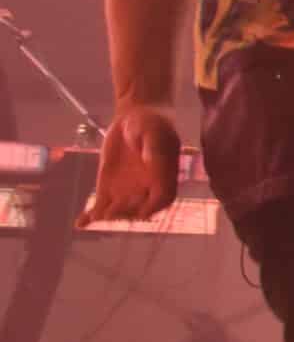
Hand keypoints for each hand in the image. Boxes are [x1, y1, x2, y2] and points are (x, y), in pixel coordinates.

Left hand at [78, 106, 181, 225]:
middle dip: (126, 213)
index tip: (141, 212)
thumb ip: (154, 147)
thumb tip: (151, 161)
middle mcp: (146, 187)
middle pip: (139, 209)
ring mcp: (127, 189)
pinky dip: (91, 216)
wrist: (133, 118)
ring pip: (119, 210)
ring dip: (108, 215)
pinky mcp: (108, 187)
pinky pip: (101, 205)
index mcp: (164, 176)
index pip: (162, 199)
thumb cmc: (149, 123)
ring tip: (95, 215)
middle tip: (110, 211)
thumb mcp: (153, 132)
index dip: (152, 207)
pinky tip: (81, 223)